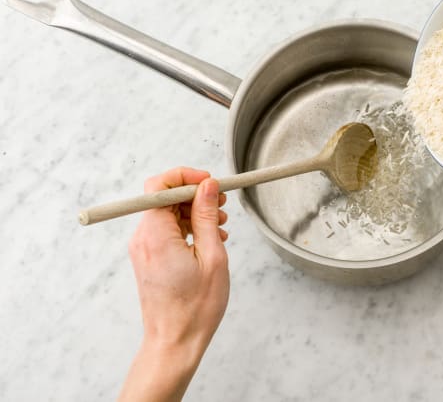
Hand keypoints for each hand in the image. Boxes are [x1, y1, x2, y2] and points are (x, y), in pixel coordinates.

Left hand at [119, 167, 229, 401]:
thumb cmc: (195, 308)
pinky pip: (166, 230)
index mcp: (155, 235)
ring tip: (221, 227)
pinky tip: (210, 240)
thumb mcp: (212, 256)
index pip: (159, 185)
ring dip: (194, 212)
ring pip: (167, 213)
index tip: (210, 183)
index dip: (185, 176)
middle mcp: (142, 238)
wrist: (175, 342)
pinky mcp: (148, 257)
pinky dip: (188, 228)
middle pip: (164, 197)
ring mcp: (143, 248)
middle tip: (223, 204)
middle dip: (194, 195)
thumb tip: (207, 186)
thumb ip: (207, 216)